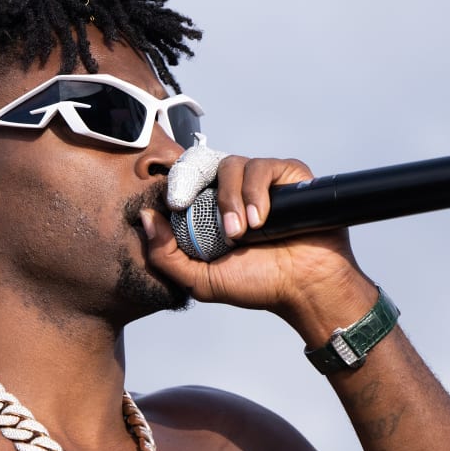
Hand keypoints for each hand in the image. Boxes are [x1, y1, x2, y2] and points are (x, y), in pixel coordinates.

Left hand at [138, 155, 372, 338]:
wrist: (303, 287)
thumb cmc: (257, 284)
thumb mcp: (199, 279)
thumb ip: (165, 255)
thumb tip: (145, 218)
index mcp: (210, 209)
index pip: (186, 180)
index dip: (175, 182)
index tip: (173, 203)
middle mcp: (235, 190)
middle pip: (204, 163)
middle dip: (192, 179)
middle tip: (187, 204)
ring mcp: (261, 181)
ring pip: (233, 165)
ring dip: (231, 199)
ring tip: (240, 233)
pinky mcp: (288, 175)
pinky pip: (263, 167)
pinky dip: (257, 194)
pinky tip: (261, 221)